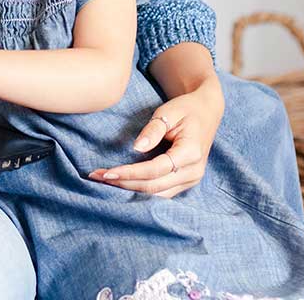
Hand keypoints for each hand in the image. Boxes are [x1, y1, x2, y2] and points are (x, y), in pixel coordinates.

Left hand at [88, 75, 224, 196]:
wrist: (207, 111)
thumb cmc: (185, 108)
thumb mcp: (169, 112)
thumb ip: (153, 130)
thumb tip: (136, 148)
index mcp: (191, 152)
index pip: (155, 170)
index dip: (130, 173)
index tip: (106, 172)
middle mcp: (194, 172)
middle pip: (154, 186)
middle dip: (124, 184)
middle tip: (97, 178)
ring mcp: (192, 179)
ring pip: (158, 194)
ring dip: (130, 190)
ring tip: (104, 183)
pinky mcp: (186, 182)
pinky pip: (162, 192)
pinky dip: (141, 190)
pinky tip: (122, 184)